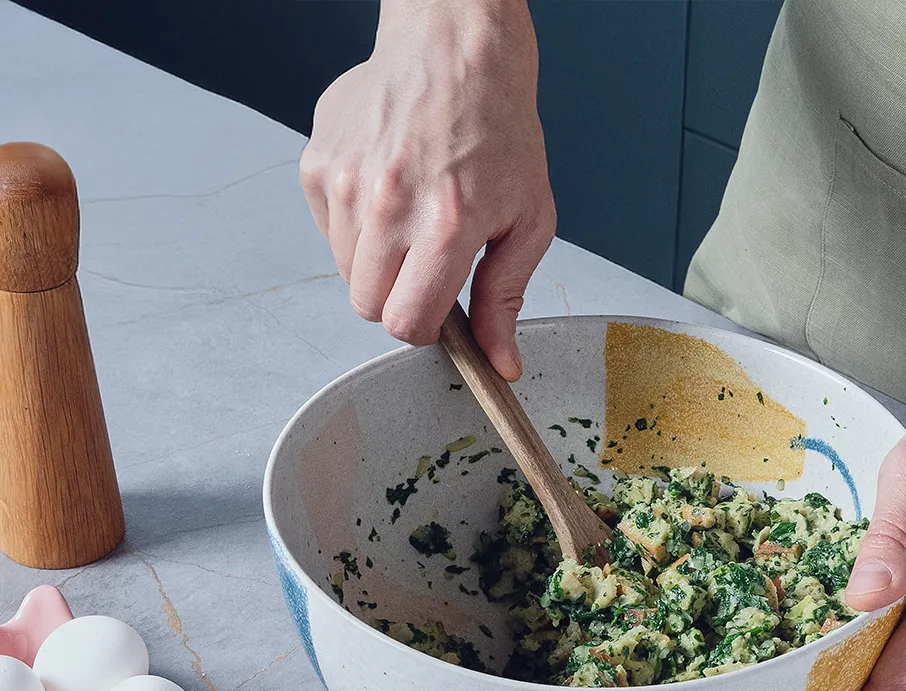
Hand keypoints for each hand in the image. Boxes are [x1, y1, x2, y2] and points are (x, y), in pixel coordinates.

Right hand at [299, 0, 554, 379]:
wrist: (456, 50)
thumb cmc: (499, 131)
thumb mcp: (528, 222)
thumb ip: (507, 298)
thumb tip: (500, 364)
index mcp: (446, 226)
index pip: (407, 323)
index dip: (426, 328)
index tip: (439, 312)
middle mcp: (388, 205)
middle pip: (369, 307)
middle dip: (399, 298)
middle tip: (427, 262)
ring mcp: (345, 182)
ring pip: (346, 274)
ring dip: (377, 264)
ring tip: (410, 219)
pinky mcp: (317, 164)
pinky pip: (328, 232)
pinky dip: (354, 228)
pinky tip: (386, 192)